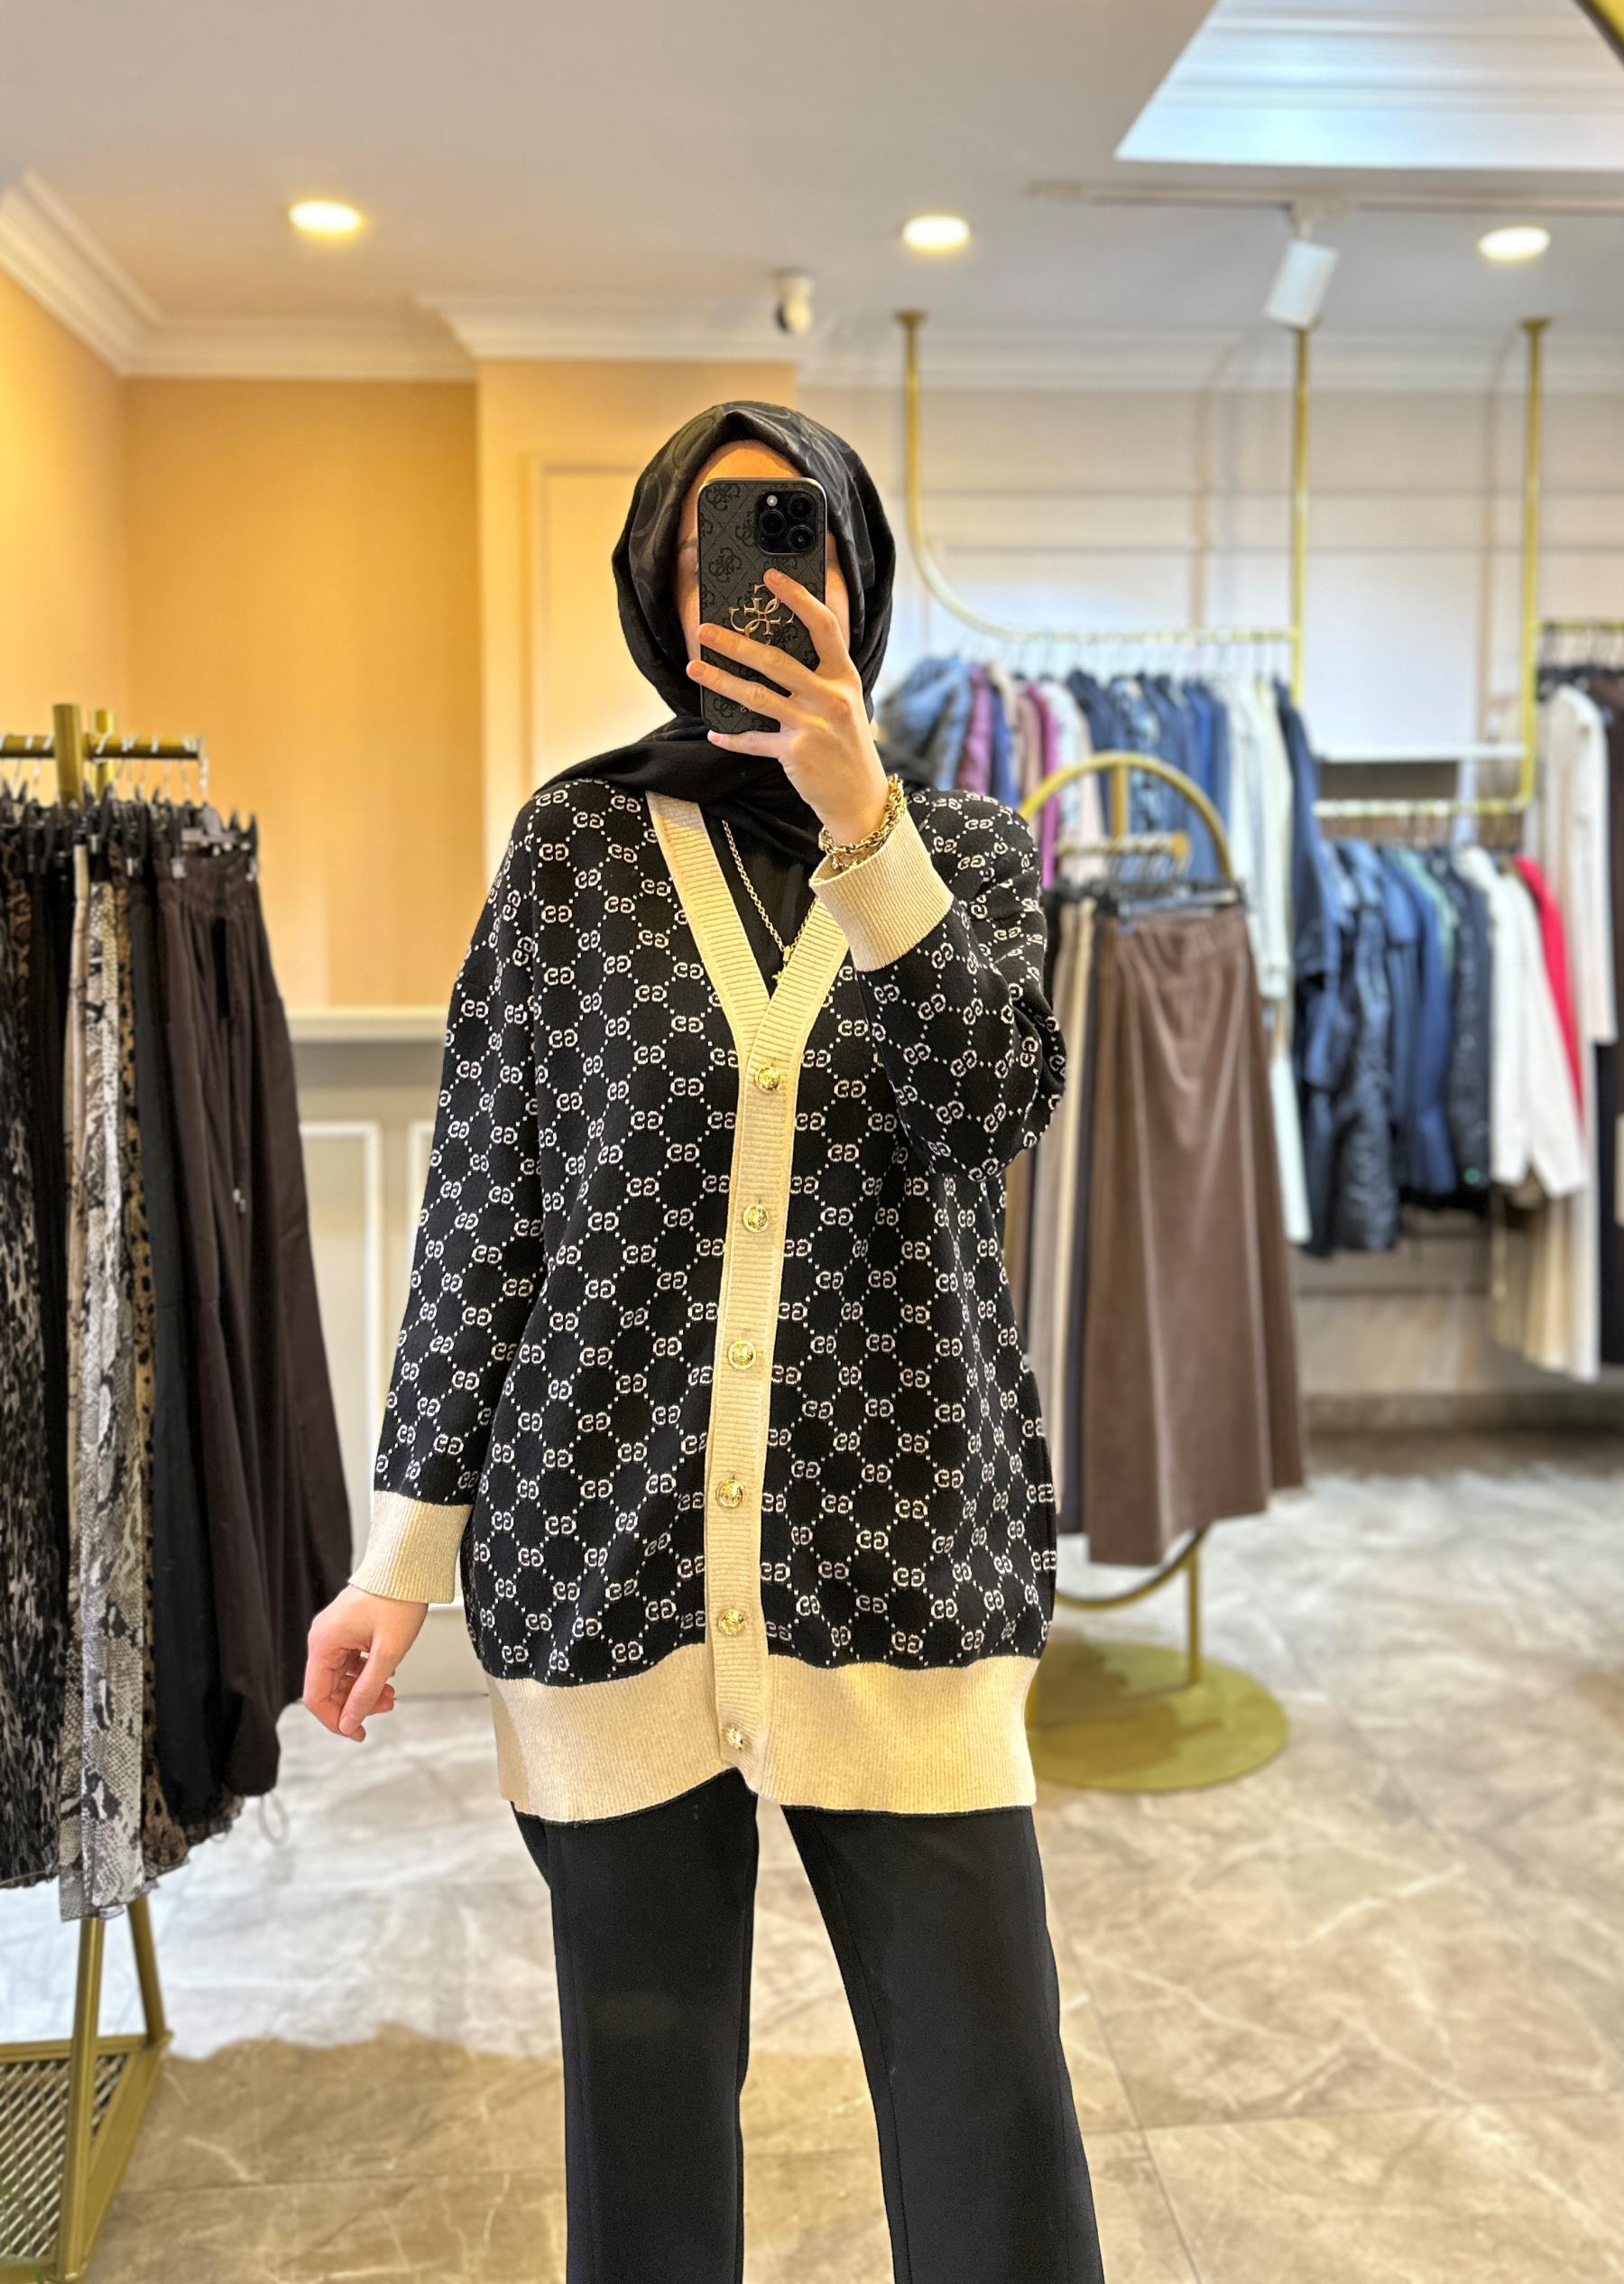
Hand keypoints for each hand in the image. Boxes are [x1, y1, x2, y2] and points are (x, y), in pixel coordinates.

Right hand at [303, 1584, 426, 1741]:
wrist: (408, 1566)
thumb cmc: (398, 1600)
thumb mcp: (387, 1653)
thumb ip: (366, 1691)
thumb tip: (350, 1724)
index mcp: (323, 1644)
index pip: (316, 1698)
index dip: (336, 1721)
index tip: (358, 1733)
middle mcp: (322, 1639)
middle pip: (329, 1688)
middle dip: (356, 1703)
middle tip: (386, 1707)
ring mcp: (333, 1633)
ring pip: (341, 1676)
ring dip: (364, 1690)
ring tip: (391, 1693)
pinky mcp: (346, 1630)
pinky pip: (349, 1662)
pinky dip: (366, 1673)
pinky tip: (386, 1675)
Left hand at [688, 565, 889, 845]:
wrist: (860, 797)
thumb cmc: (848, 746)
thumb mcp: (845, 704)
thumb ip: (820, 677)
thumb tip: (774, 652)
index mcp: (844, 677)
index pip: (823, 626)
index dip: (798, 598)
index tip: (771, 577)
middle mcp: (829, 697)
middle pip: (776, 660)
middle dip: (735, 643)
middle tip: (705, 630)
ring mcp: (812, 725)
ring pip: (756, 696)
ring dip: (720, 681)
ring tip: (695, 669)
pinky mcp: (795, 753)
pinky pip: (754, 741)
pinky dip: (732, 738)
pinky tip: (714, 734)